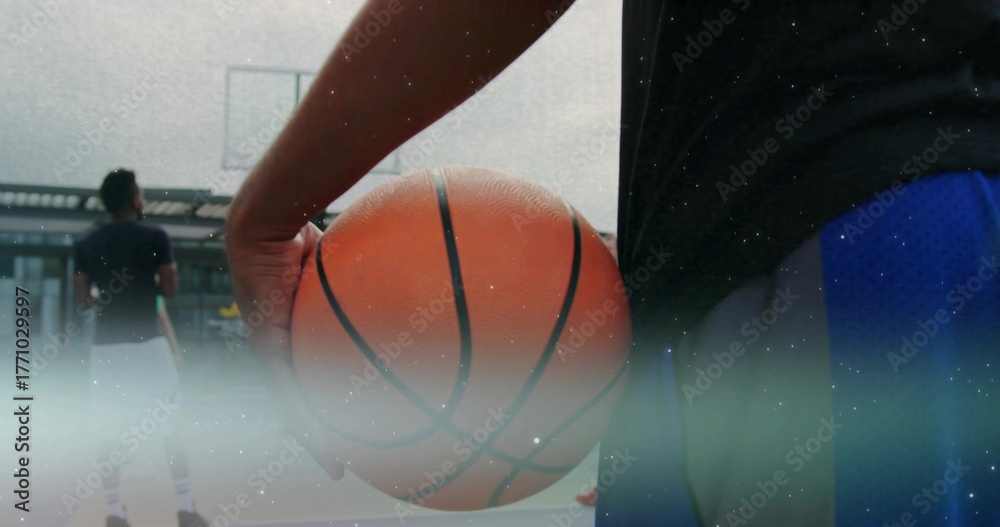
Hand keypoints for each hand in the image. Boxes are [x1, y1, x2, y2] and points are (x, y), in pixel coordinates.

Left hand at [225, 217, 344, 480]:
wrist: (267, 222)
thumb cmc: (306, 233)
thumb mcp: (345, 265)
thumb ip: (369, 277)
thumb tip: (412, 271)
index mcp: (300, 330)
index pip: (315, 373)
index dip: (332, 400)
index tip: (354, 419)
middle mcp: (282, 343)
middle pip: (303, 398)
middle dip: (322, 430)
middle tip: (344, 455)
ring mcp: (271, 347)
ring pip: (293, 403)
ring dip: (314, 435)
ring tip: (337, 462)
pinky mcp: (266, 345)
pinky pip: (288, 388)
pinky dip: (306, 416)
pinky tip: (325, 438)